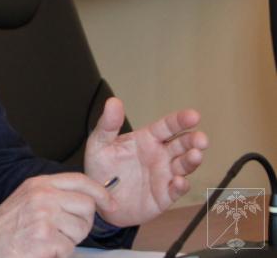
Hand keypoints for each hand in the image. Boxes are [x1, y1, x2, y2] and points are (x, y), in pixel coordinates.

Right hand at [0, 173, 116, 257]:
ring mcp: (45, 216)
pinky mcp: (45, 238)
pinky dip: (59, 253)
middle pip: (87, 206)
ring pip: (81, 230)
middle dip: (82, 223)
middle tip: (65, 231)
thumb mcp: (29, 197)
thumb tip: (88, 200)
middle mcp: (44, 196)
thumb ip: (55, 194)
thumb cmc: (8, 224)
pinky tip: (43, 249)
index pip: (81, 180)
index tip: (111, 203)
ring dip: (69, 240)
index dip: (101, 192)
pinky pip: (69, 248)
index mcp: (40, 183)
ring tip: (49, 239)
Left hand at [84, 97, 208, 227]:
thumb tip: (113, 101)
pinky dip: (180, 186)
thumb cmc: (101, 168)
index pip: (167, 127)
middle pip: (182, 145)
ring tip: (195, 155)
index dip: (180, 121)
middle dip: (193, 141)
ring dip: (192, 161)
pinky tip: (179, 181)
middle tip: (201, 139)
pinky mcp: (163, 196)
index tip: (194, 115)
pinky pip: (175, 190)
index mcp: (147, 139)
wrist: (99, 199)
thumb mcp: (99, 144)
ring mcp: (164, 176)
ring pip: (184, 166)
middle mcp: (160, 156)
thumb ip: (108, 125)